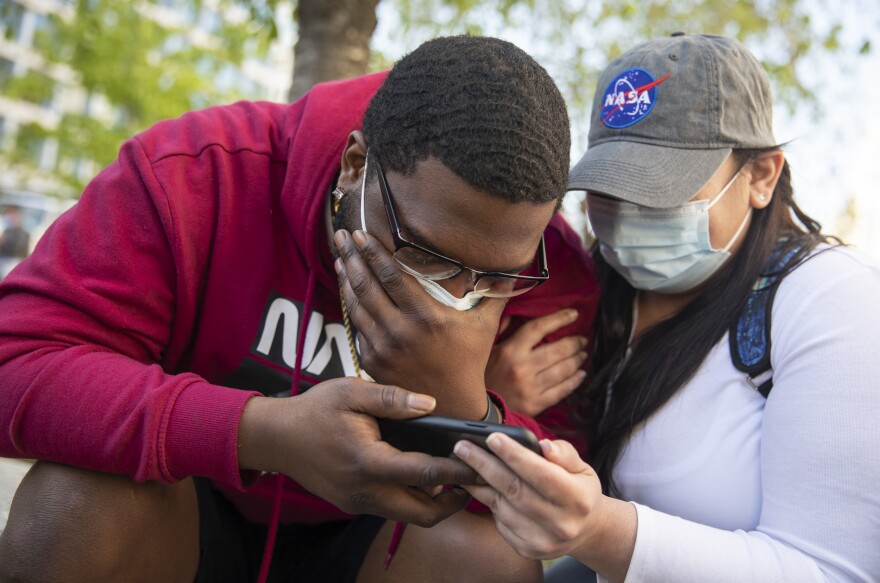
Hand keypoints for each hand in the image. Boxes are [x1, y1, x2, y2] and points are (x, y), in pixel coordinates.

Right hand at [238, 378, 474, 526]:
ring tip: (455, 479)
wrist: (276, 437)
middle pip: (424, 514)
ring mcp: (359, 503)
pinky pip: (392, 509)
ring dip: (435, 504)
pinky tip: (424, 477)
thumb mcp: (352, 392)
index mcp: (369, 462)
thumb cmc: (315, 411)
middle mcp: (366, 492)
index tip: (481, 464)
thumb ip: (392, 399)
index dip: (459, 471)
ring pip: (409, 516)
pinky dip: (413, 499)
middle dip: (455, 502)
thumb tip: (429, 405)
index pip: (426, 473)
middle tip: (475, 480)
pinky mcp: (353, 505)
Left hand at [334, 228, 506, 418]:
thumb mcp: (485, 325)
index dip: (372, 251)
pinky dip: (350, 304)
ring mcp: (382, 347)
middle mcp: (400, 331)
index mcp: (426, 316)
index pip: (390, 275)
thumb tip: (515, 269)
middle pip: (366, 285)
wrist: (450, 404)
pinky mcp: (371, 361)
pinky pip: (357, 326)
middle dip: (351, 256)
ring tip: (341, 256)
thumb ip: (496, 294)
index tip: (360, 233)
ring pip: (356, 305)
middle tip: (340, 236)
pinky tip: (348, 289)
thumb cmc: (469, 360)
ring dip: (346, 278)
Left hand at [453, 434, 635, 579]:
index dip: (514, 455)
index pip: (540, 474)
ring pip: (501, 506)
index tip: (492, 437)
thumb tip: (543, 445)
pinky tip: (475, 484)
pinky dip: (485, 500)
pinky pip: (499, 521)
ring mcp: (542, 541)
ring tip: (461, 463)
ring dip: (477, 483)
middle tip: (461, 446)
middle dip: (484, 464)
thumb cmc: (579, 490)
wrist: (586, 531)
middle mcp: (561, 524)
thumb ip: (564, 454)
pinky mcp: (526, 549)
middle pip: (514, 489)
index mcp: (577, 499)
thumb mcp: (581, 468)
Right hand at [485, 309, 587, 415]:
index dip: (559, 318)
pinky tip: (580, 374)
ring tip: (583, 354)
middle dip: (575, 342)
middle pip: (557, 350)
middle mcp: (522, 367)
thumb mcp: (488, 351)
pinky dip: (575, 381)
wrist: (477, 411)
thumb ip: (502, 331)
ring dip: (577, 360)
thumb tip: (516, 314)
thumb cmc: (484, 377)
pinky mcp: (536, 404)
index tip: (573, 314)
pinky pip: (562, 390)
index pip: (538, 328)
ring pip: (563, 369)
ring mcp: (531, 387)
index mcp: (509, 351)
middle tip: (582, 339)